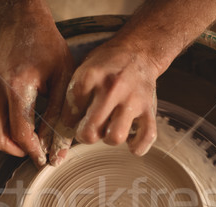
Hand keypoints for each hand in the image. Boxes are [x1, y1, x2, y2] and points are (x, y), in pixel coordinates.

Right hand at [0, 9, 72, 166]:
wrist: (22, 25)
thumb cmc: (47, 49)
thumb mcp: (64, 79)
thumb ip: (60, 115)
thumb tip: (56, 149)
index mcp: (17, 86)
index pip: (20, 132)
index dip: (33, 151)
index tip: (43, 159)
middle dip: (17, 151)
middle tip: (35, 150)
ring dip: (5, 145)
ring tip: (26, 140)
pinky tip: (15, 127)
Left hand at [52, 41, 158, 165]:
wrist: (139, 51)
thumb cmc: (107, 66)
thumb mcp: (83, 71)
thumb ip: (74, 97)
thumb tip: (66, 127)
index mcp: (91, 76)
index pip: (70, 115)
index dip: (69, 120)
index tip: (74, 117)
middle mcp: (113, 88)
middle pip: (90, 131)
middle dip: (84, 135)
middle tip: (87, 129)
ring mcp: (133, 100)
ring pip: (116, 137)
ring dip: (109, 139)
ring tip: (108, 130)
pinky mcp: (149, 108)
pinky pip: (146, 137)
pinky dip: (137, 146)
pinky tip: (130, 142)